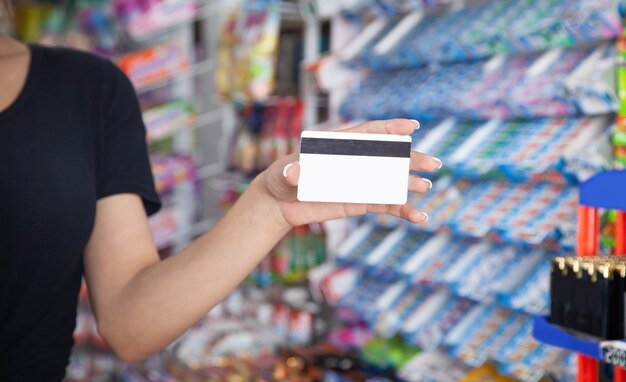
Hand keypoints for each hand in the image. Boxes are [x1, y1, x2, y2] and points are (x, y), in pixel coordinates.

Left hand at [256, 119, 441, 227]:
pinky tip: (419, 218)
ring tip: (426, 186)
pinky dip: (402, 210)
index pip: (369, 133)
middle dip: (411, 158)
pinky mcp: (360, 202)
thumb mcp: (285, 174)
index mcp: (340, 146)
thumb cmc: (281, 179)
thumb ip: (292, 173)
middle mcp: (355, 161)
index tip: (412, 126)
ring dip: (410, 183)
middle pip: (388, 157)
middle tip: (433, 163)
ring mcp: (360, 182)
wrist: (280, 203)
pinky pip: (385, 205)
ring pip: (390, 180)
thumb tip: (294, 174)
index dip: (391, 128)